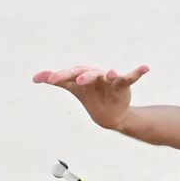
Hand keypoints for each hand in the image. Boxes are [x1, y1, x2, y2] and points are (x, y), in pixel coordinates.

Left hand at [31, 64, 149, 130]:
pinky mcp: (122, 86)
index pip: (69, 74)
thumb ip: (56, 80)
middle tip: (77, 82)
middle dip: (84, 77)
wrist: (107, 112)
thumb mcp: (72, 88)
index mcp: (82, 76)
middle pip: (88, 75)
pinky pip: (130, 77)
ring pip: (108, 77)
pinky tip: (145, 68)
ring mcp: (109, 80)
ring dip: (110, 75)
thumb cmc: (88, 94)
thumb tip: (33, 77)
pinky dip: (138, 72)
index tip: (49, 81)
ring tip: (113, 73)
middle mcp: (95, 76)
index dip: (60, 76)